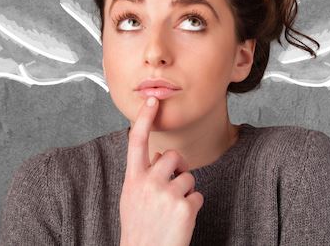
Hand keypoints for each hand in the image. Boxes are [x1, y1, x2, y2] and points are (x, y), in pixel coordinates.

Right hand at [119, 97, 202, 245]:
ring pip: (189, 177)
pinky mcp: (184, 207)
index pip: (137, 142)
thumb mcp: (132, 199)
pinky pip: (198, 196)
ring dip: (186, 192)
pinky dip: (193, 208)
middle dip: (178, 168)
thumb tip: (160, 157)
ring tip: (172, 211)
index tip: (152, 101)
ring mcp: (167, 194)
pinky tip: (180, 221)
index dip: (145, 119)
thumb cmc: (140, 228)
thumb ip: (143, 176)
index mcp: (132, 180)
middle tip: (173, 187)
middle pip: (172, 156)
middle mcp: (148, 183)